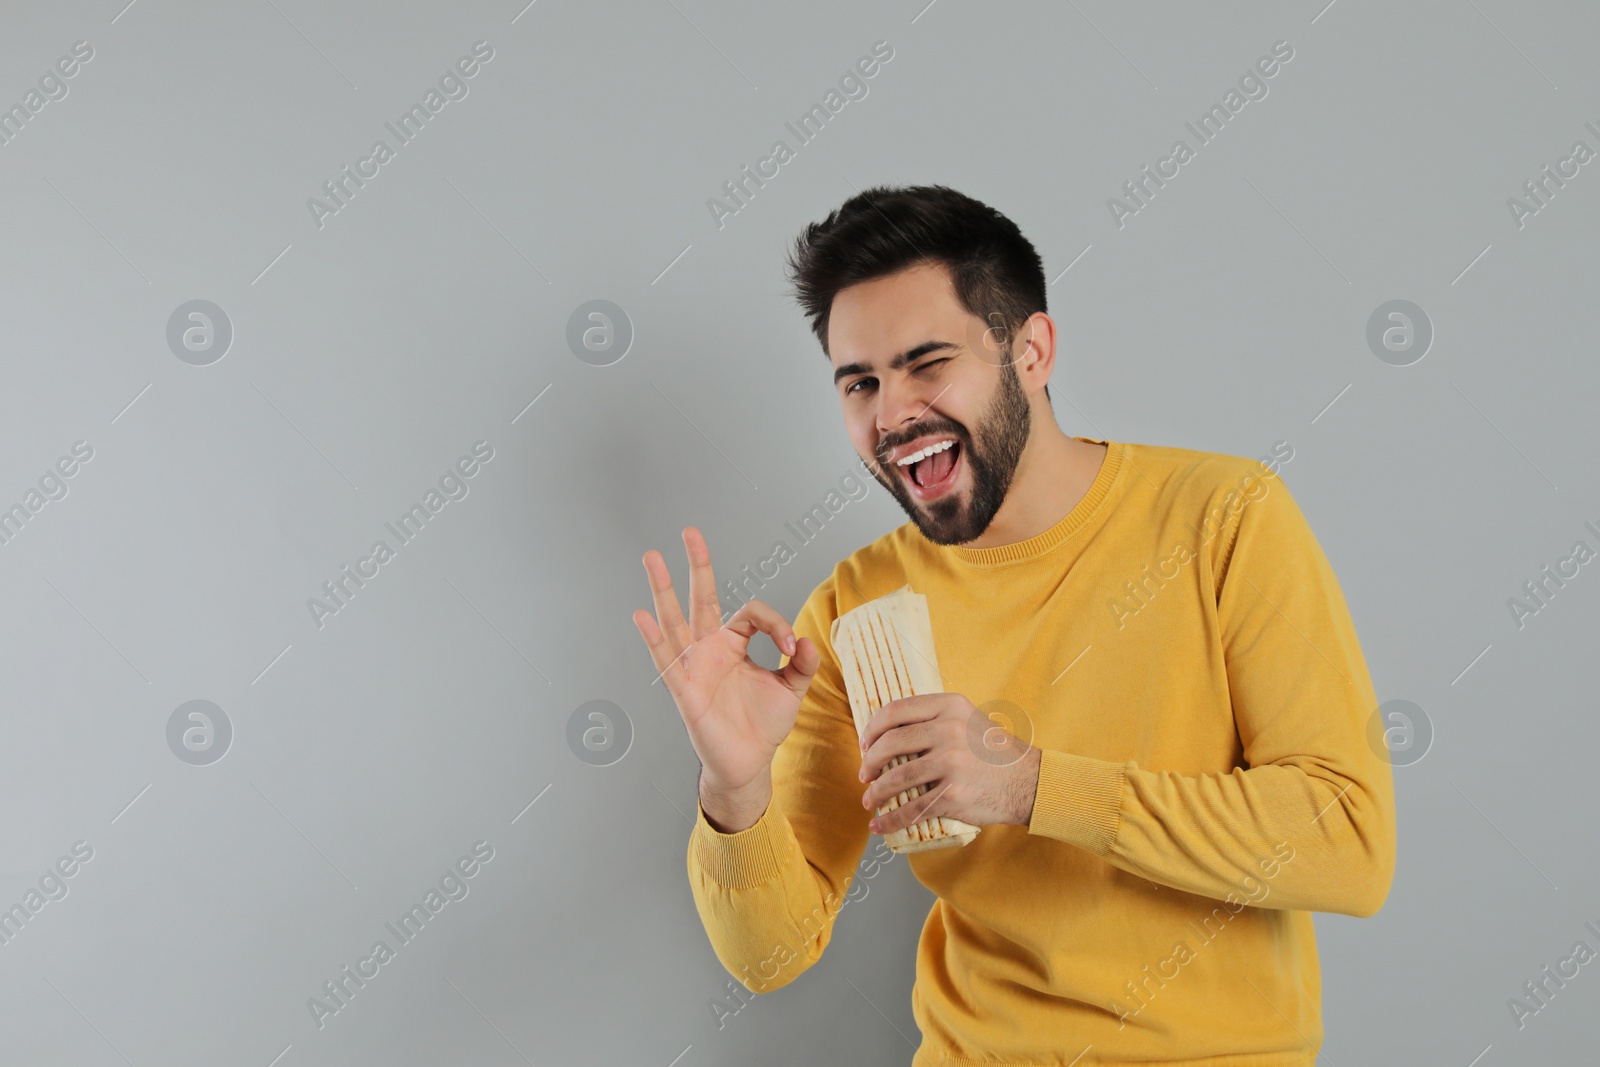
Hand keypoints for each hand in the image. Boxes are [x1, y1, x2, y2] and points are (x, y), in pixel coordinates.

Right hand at [632, 527, 819, 801]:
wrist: (748, 763)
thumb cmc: (763, 724)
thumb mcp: (791, 689)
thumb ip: (801, 663)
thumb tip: (804, 639)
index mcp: (734, 643)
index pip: (750, 613)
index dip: (774, 623)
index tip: (791, 646)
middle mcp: (710, 648)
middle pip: (702, 599)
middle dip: (697, 565)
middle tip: (690, 532)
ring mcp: (694, 666)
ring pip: (677, 621)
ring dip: (664, 590)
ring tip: (652, 558)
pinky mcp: (685, 690)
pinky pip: (667, 660)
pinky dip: (654, 638)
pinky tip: (642, 616)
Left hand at [857, 693, 1041, 834]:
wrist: (1028, 781)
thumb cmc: (993, 752)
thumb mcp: (967, 720)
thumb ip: (935, 718)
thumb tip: (890, 732)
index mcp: (950, 706)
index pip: (896, 711)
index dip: (873, 729)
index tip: (865, 744)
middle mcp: (949, 730)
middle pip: (891, 744)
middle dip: (870, 762)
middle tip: (865, 775)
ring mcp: (951, 762)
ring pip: (897, 777)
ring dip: (876, 792)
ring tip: (870, 799)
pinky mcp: (953, 794)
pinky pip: (912, 808)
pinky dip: (891, 819)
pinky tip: (880, 825)